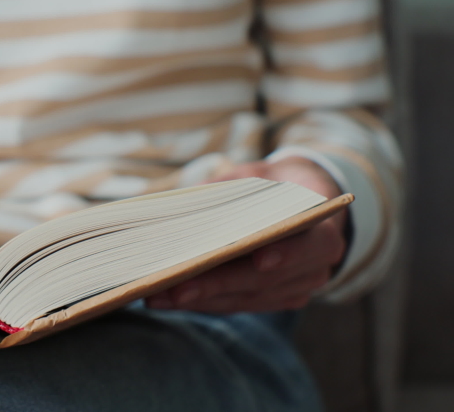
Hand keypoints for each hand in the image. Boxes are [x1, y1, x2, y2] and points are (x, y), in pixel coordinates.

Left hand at [145, 157, 347, 312]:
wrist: (304, 203)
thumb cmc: (275, 185)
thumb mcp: (257, 175)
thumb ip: (231, 188)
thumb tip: (183, 202)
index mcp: (323, 229)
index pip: (311, 244)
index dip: (287, 252)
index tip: (260, 259)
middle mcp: (316, 267)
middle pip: (265, 280)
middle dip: (217, 284)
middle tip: (177, 287)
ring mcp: (296, 289)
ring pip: (246, 299)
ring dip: (199, 300)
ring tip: (158, 296)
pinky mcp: (274, 301)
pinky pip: (237, 305)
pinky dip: (202, 302)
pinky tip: (168, 299)